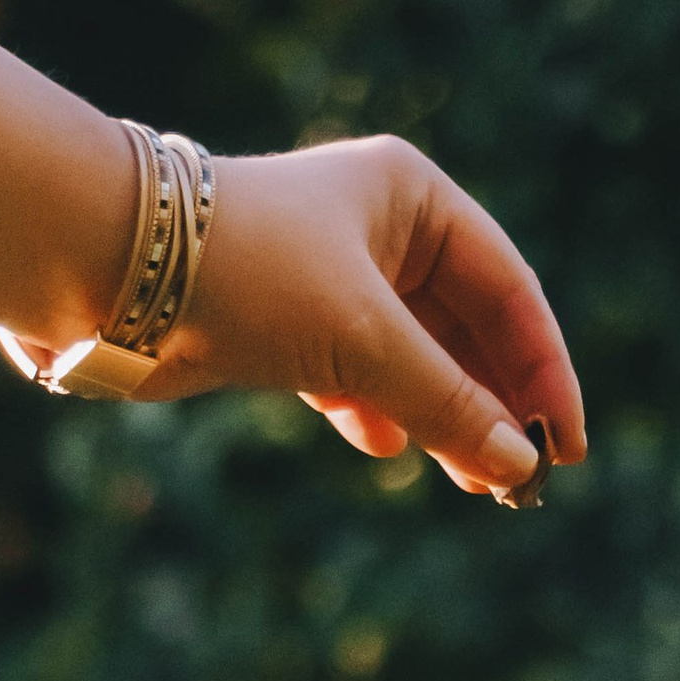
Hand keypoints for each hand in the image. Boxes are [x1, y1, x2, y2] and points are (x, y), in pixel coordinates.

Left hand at [156, 135, 582, 500]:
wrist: (115, 273)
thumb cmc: (248, 274)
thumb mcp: (367, 340)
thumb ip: (449, 404)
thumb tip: (517, 466)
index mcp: (412, 198)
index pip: (509, 290)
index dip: (543, 371)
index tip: (564, 448)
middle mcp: (378, 230)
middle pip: (467, 329)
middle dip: (494, 405)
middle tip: (520, 482)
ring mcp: (333, 280)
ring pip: (415, 360)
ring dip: (444, 421)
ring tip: (472, 482)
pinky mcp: (289, 327)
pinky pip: (359, 378)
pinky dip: (379, 415)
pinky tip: (387, 449)